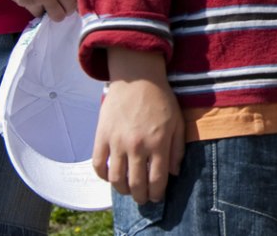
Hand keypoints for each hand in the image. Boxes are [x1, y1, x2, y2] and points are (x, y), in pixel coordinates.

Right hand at [0, 0, 76, 20]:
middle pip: (71, 8)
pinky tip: (32, 1)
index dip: (74, 0)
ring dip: (53, 14)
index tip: (68, 2)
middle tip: (58, 7)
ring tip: (47, 7)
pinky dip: (36, 10)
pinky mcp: (30, 2)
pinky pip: (39, 14)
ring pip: (58, 16)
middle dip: (65, 10)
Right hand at [92, 51, 183, 203]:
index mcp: (158, 143)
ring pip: (116, 179)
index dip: (157, 194)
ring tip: (128, 190)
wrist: (137, 78)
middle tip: (143, 199)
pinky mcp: (102, 137)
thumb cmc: (161, 99)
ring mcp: (117, 142)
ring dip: (122, 190)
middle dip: (141, 197)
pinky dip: (103, 176)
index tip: (157, 198)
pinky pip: (98, 165)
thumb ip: (177, 149)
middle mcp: (137, 146)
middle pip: (136, 184)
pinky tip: (111, 177)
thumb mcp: (178, 122)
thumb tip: (174, 173)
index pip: (157, 179)